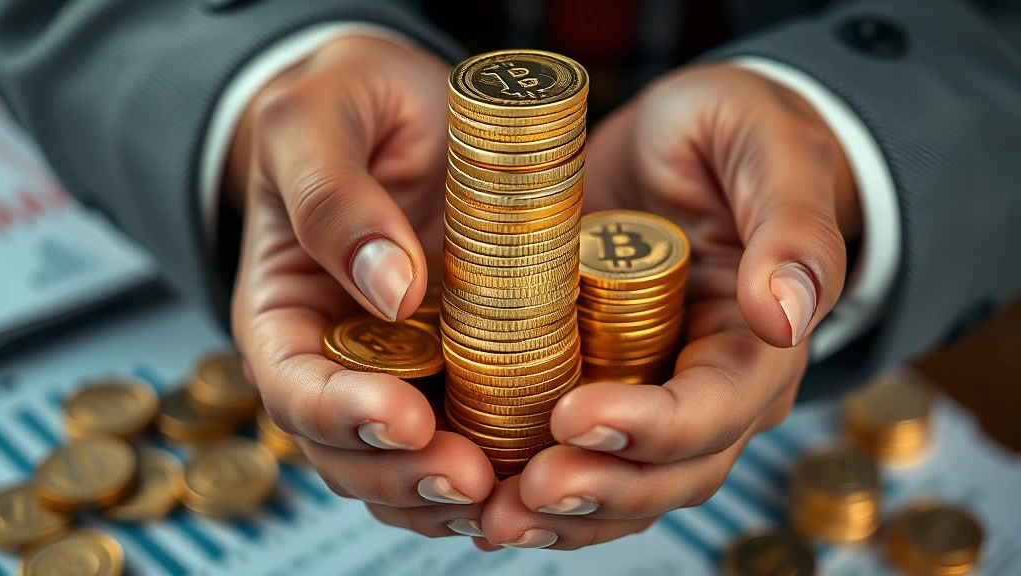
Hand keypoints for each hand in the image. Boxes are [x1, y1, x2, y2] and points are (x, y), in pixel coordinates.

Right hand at [227, 36, 494, 537]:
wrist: (406, 102)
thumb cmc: (345, 102)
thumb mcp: (316, 121)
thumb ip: (332, 198)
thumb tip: (391, 290)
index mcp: (284, 310)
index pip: (294, 386)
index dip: (343, 415)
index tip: (405, 418)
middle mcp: (338, 356)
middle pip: (349, 447)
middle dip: (405, 474)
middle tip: (471, 477)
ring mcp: (402, 369)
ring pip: (408, 461)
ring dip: (449, 491)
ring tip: (507, 492)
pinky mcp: (462, 366)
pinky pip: (471, 432)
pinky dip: (496, 463)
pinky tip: (535, 467)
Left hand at [476, 64, 861, 548]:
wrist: (679, 140)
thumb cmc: (733, 134)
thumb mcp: (771, 148)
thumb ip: (793, 224)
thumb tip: (787, 315)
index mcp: (758, 342)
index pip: (716, 409)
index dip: (652, 428)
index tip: (577, 418)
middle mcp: (710, 388)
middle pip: (667, 472)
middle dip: (599, 491)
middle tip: (524, 493)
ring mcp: (651, 396)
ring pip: (621, 485)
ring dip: (562, 513)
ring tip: (495, 519)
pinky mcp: (598, 387)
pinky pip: (577, 460)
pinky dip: (536, 490)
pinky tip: (484, 498)